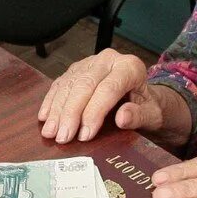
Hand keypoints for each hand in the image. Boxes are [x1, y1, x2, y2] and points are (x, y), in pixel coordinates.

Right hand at [38, 49, 190, 145]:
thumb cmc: (147, 106)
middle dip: (71, 113)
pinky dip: (51, 101)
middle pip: (85, 84)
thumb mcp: (151, 114)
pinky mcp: (77, 69)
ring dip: (57, 110)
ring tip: (50, 132)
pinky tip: (44, 117)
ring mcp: (90, 62)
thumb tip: (123, 118)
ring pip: (69, 84)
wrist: (142, 96)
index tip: (85, 135)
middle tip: (63, 137)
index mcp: (130, 67)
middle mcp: (108, 60)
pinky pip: (60, 83)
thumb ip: (139, 115)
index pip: (109, 88)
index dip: (95, 112)